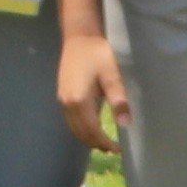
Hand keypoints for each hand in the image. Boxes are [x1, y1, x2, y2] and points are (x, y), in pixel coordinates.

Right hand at [58, 30, 129, 152]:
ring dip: (87, 138)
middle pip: (81, 134)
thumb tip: (125, 124)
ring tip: (104, 142)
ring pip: (73, 129)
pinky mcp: (61, 96)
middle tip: (113, 149)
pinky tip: (91, 127)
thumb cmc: (97, 54)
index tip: (119, 149)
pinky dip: (80, 130)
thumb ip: (118, 100)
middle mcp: (67, 104)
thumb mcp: (111, 75)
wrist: (78, 37)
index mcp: (79, 101)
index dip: (105, 143)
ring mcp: (62, 101)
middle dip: (96, 144)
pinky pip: (70, 121)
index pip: (93, 131)